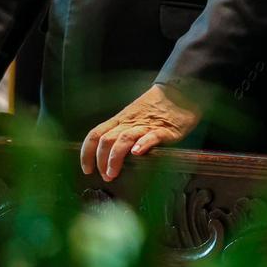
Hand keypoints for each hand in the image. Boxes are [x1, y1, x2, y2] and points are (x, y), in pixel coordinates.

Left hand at [80, 83, 199, 180]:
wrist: (180, 91)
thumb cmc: (157, 107)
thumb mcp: (134, 117)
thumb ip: (123, 132)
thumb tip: (109, 154)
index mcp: (120, 120)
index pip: (95, 135)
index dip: (87, 153)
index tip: (86, 169)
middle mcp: (129, 123)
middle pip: (106, 140)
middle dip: (100, 161)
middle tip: (105, 176)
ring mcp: (146, 125)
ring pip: (123, 139)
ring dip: (114, 158)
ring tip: (113, 173)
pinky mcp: (164, 129)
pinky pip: (151, 136)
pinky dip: (142, 144)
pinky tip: (137, 153)